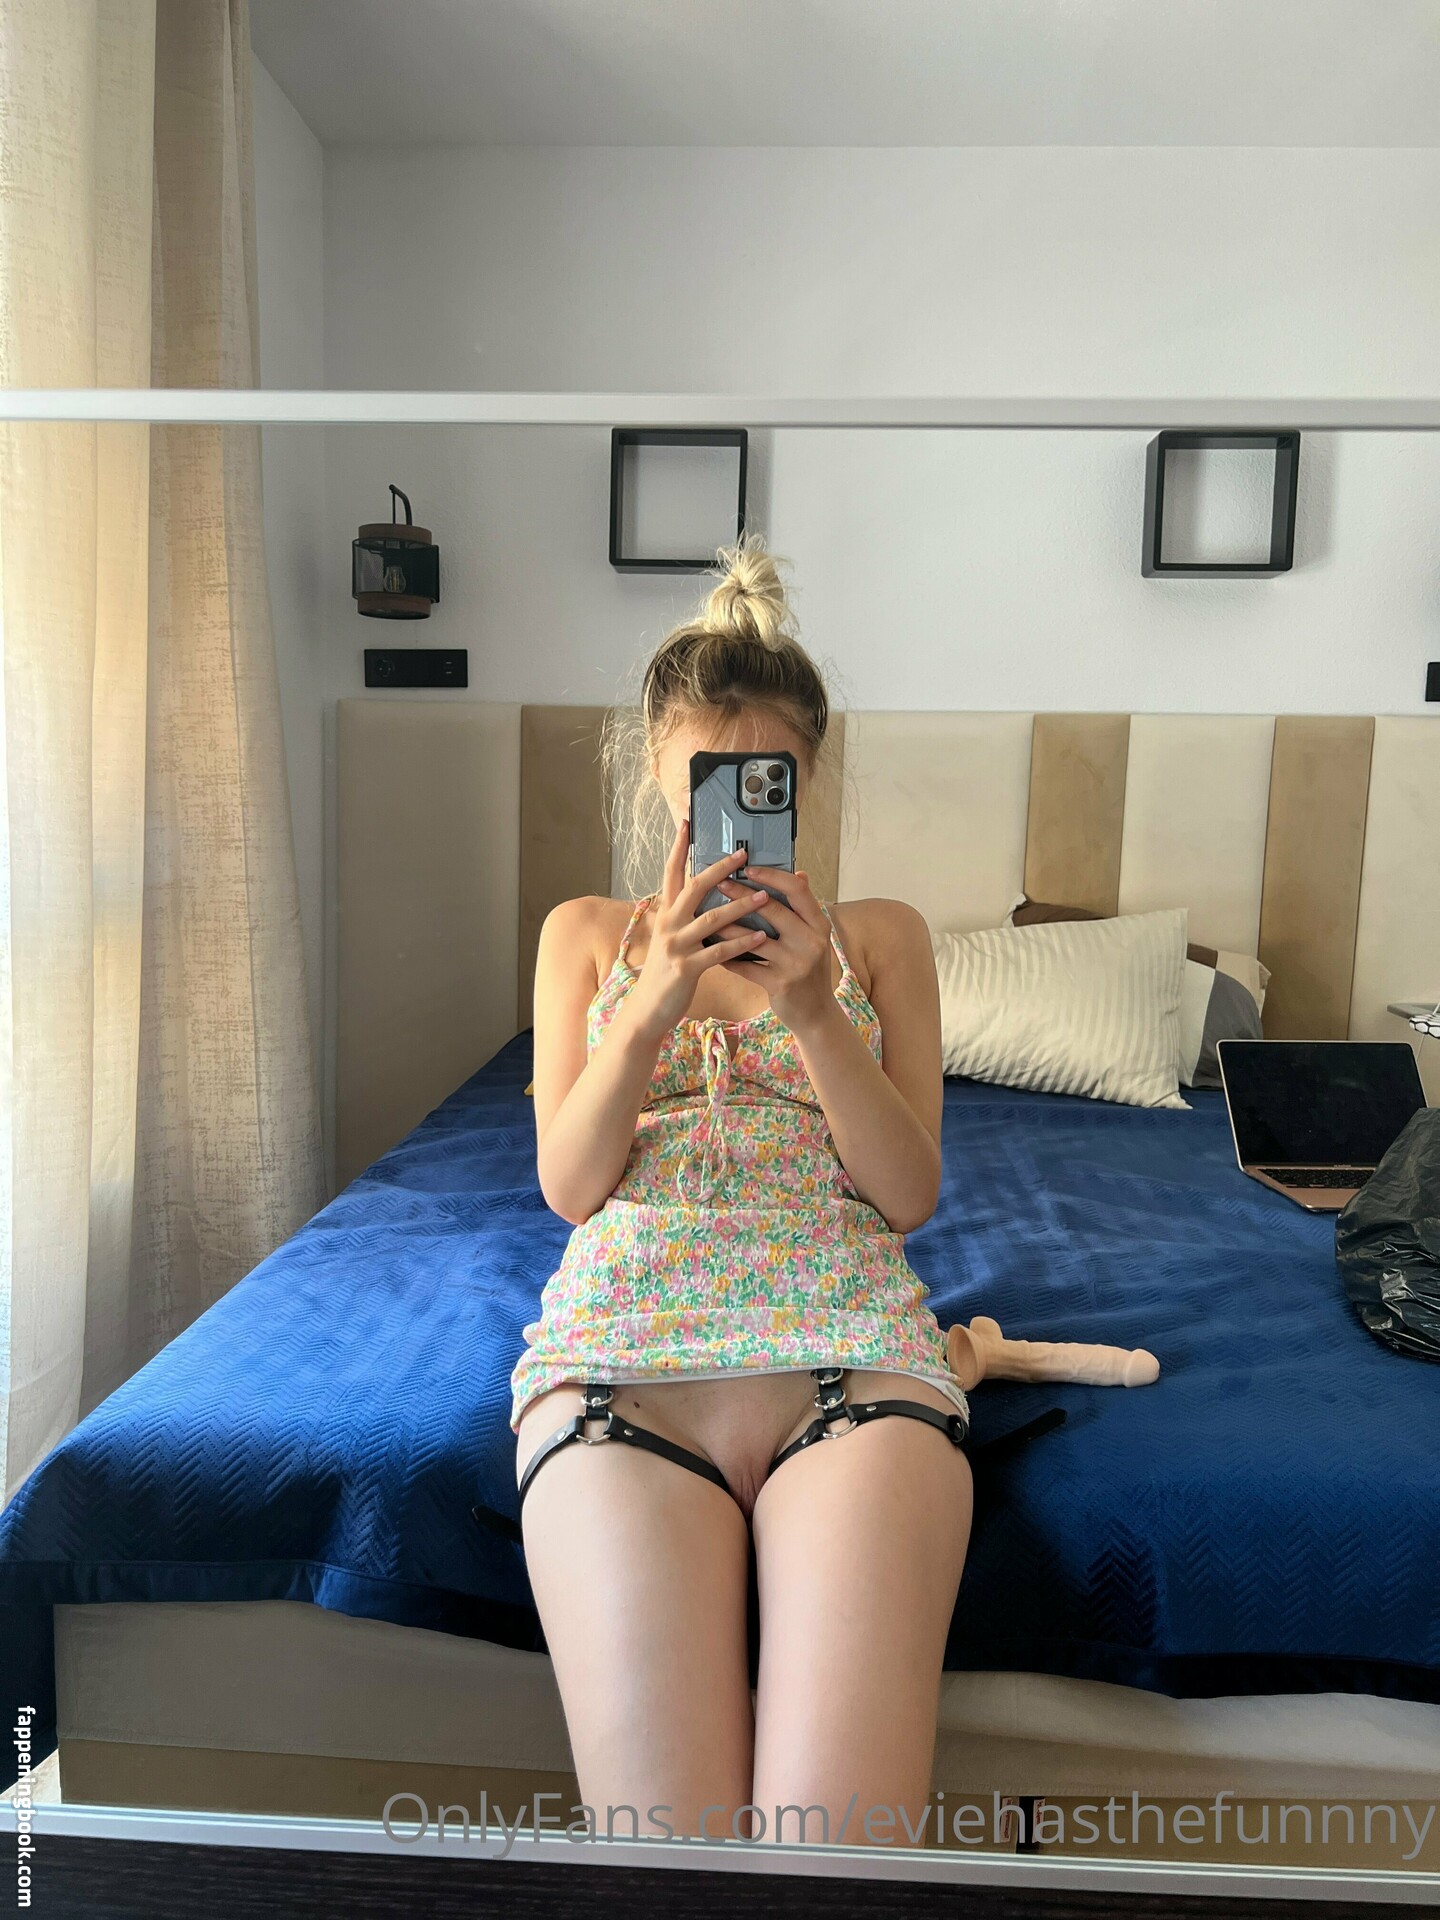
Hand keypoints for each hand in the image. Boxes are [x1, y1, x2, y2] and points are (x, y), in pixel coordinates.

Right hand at [623, 814, 772, 1043]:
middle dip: (720, 869)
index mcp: (665, 915)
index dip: (679, 848)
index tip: (687, 824)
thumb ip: (685, 919)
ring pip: (711, 919)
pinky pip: (718, 952)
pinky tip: (761, 938)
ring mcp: (675, 946)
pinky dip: (741, 943)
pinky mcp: (686, 968)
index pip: (671, 874)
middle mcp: (667, 925)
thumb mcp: (671, 940)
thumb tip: (707, 899)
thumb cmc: (665, 975)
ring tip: (763, 896)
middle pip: (694, 888)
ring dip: (740, 906)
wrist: (647, 1011)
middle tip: (743, 853)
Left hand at [714, 864, 836, 1034]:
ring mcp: (796, 963)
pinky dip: (727, 956)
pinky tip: (711, 948)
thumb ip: (805, 909)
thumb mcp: (814, 938)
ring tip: (707, 915)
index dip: (772, 876)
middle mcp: (811, 941)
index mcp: (819, 925)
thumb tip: (800, 873)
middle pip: (773, 910)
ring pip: (753, 938)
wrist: (816, 1014)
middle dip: (742, 894)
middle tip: (720, 883)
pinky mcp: (780, 984)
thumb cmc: (809, 970)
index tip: (749, 868)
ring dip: (727, 925)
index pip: (797, 890)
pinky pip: (746, 965)